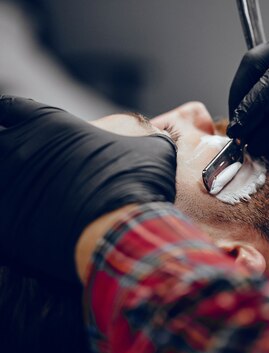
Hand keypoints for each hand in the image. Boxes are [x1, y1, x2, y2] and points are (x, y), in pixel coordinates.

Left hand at [0, 96, 176, 281]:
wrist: (127, 231)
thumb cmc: (138, 183)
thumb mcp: (152, 148)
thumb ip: (142, 138)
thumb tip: (155, 140)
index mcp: (48, 124)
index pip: (9, 109)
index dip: (15, 119)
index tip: (24, 130)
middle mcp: (20, 150)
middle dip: (7, 149)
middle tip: (26, 165)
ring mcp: (9, 187)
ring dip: (11, 183)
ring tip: (29, 194)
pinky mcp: (7, 223)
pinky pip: (1, 215)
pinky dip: (11, 215)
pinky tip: (31, 221)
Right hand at [227, 26, 268, 154]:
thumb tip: (254, 143)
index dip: (254, 104)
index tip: (240, 131)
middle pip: (259, 63)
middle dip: (245, 97)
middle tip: (237, 131)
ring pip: (262, 73)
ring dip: (251, 102)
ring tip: (245, 132)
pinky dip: (264, 106)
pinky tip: (259, 126)